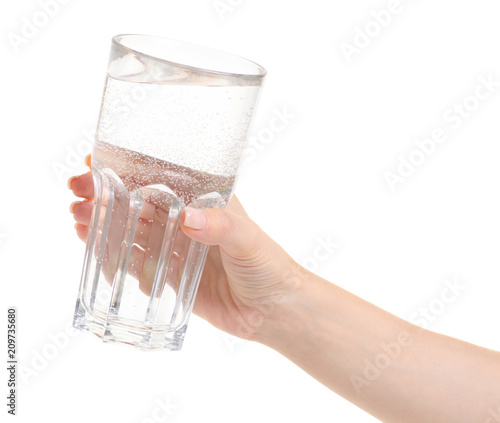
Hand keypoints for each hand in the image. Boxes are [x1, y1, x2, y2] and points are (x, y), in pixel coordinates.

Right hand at [69, 158, 301, 339]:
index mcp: (206, 202)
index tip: (98, 161)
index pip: (164, 178)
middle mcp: (188, 221)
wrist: (273, 310)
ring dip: (104, 220)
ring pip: (133, 229)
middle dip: (108, 192)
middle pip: (141, 201)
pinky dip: (114, 252)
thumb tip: (188, 218)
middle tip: (77, 189)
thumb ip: (221, 227)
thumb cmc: (269, 266)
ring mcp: (177, 248)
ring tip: (76, 214)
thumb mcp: (249, 241)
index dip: (130, 168)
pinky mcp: (170, 275)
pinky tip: (92, 243)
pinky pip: (137, 261)